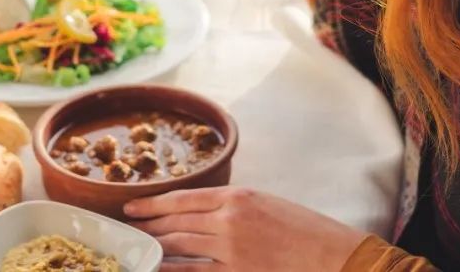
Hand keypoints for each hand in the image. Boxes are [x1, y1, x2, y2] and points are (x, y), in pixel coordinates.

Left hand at [125, 187, 368, 271]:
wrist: (333, 256)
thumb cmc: (304, 230)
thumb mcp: (266, 204)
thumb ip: (233, 207)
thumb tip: (201, 215)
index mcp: (238, 196)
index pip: (183, 197)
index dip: (153, 203)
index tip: (133, 207)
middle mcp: (229, 219)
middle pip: (175, 222)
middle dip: (147, 225)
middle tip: (126, 228)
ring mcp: (231, 249)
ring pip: (180, 246)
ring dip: (155, 247)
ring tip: (136, 248)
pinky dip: (173, 269)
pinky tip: (158, 268)